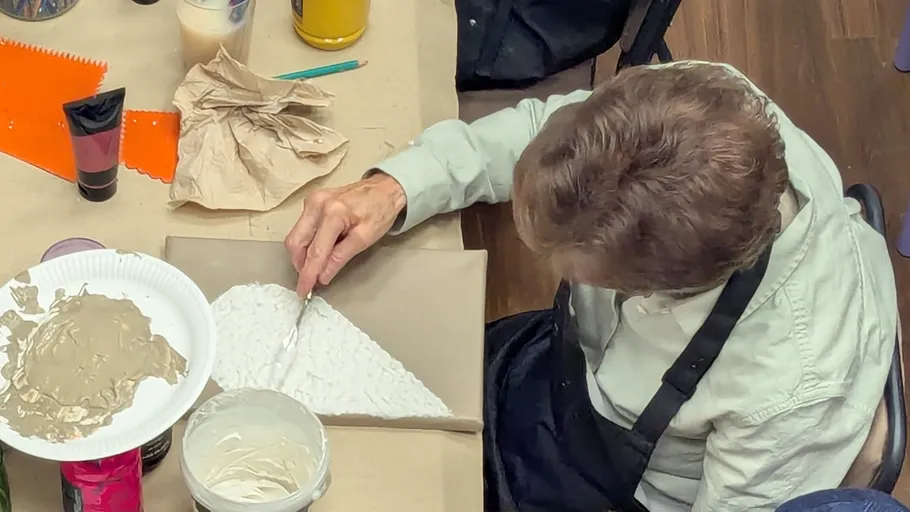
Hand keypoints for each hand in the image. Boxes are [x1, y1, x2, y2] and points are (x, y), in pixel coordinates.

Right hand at [285, 172, 406, 295]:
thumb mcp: (364, 239)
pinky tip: (319, 251)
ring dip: (302, 255)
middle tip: (308, 281)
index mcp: (333, 213)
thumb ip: (340, 258)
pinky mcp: (312, 201)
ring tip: (315, 268)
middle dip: (300, 265)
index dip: (308, 274)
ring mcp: (312, 201)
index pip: (315, 251)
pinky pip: (301, 227)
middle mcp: (317, 204)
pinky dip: (307, 243)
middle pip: (296, 242)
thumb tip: (322, 276)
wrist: (384, 188)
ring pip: (296, 235)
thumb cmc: (380, 211)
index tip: (303, 291)